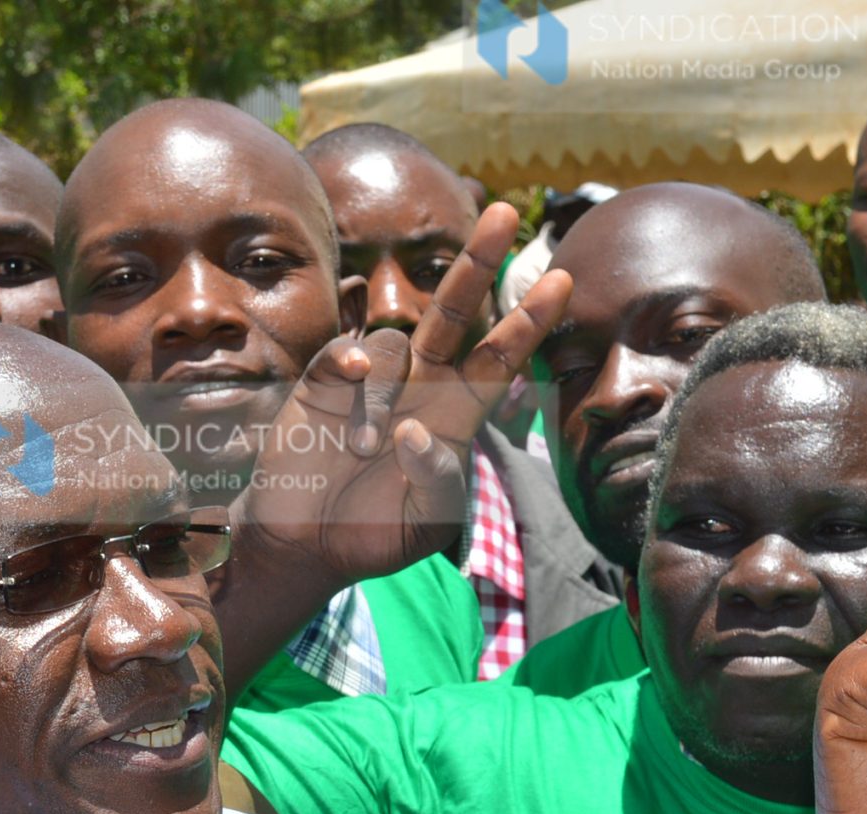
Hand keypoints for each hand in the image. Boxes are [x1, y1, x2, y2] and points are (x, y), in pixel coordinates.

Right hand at [210, 202, 572, 692]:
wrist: (305, 547)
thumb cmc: (372, 535)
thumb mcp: (424, 523)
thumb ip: (439, 482)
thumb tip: (418, 430)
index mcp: (453, 418)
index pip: (497, 359)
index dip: (527, 322)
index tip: (561, 280)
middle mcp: (417, 387)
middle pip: (453, 313)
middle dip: (478, 264)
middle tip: (505, 213)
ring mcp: (370, 382)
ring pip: (393, 345)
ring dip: (382, 397)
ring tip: (359, 451)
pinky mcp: (323, 383)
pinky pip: (344, 353)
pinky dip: (351, 363)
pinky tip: (352, 384)